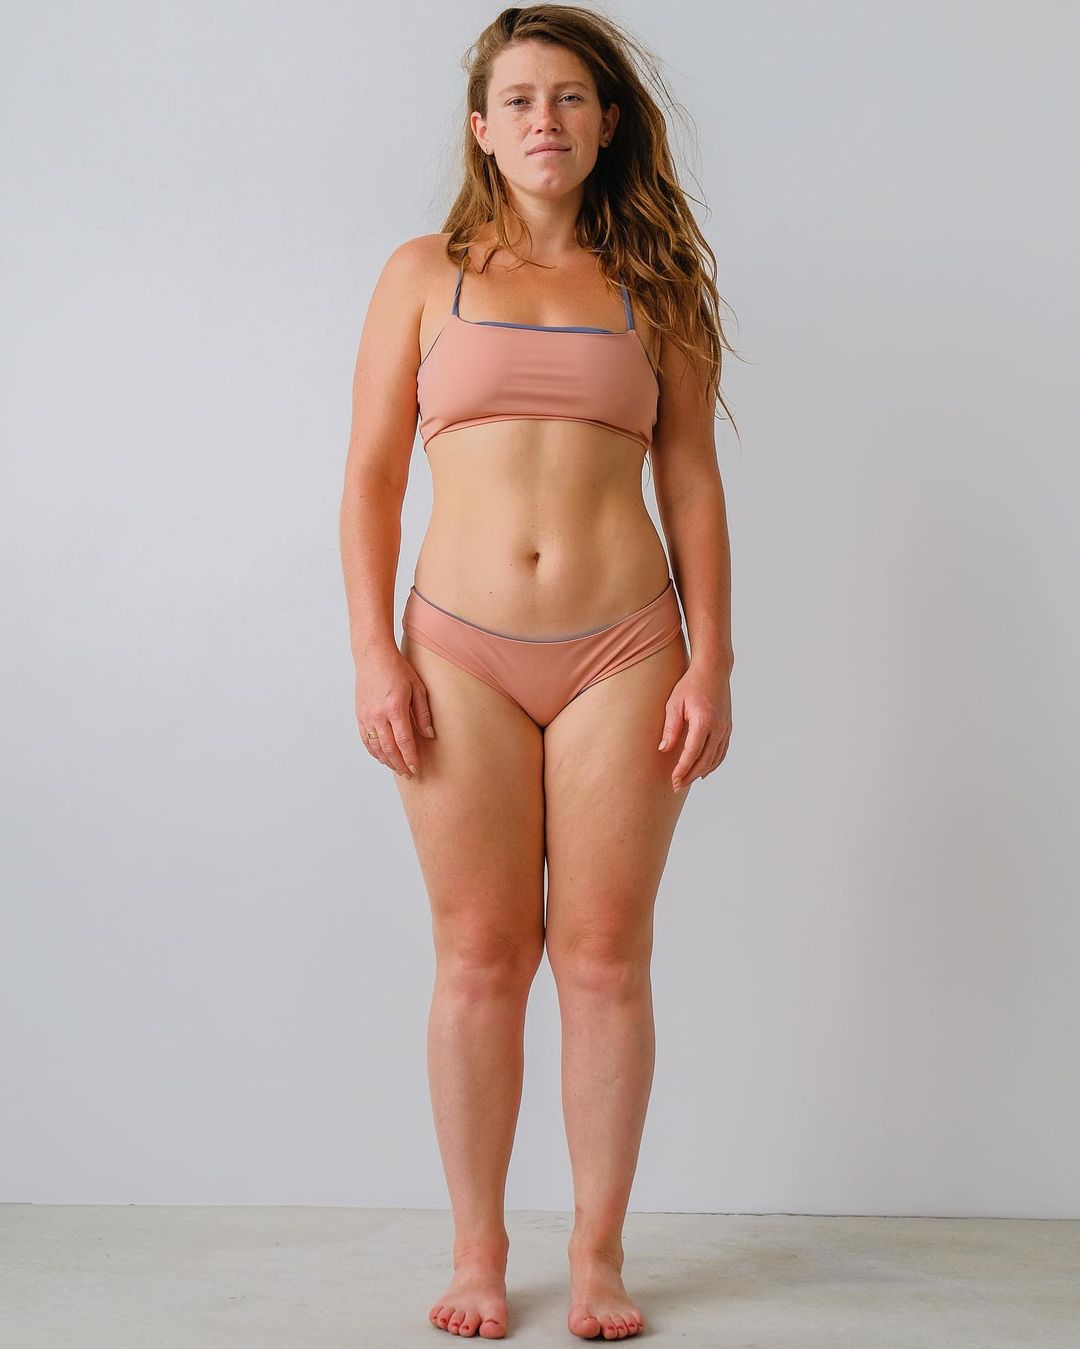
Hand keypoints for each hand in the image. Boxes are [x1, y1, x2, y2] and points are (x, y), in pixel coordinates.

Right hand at [354, 647, 434, 778]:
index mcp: (395, 708)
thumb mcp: (417, 687)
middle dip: (399, 764)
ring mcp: (366, 716)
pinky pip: (365, 739)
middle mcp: (378, 715)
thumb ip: (423, 713)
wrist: (372, 656)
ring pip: (375, 747)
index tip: (416, 769)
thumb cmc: (397, 668)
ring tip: (397, 768)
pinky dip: (373, 751)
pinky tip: (381, 756)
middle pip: (389, 749)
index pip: (403, 741)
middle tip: (408, 774)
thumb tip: (429, 734)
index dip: (410, 758)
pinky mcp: (359, 715)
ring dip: (386, 760)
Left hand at [658, 659, 731, 792]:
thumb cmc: (691, 684)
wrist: (714, 670)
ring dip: (701, 772)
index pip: (692, 753)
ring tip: (687, 780)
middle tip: (676, 786)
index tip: (673, 780)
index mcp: (704, 721)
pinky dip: (713, 763)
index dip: (683, 769)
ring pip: (715, 758)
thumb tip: (664, 749)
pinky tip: (704, 770)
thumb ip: (671, 727)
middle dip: (690, 775)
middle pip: (705, 760)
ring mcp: (726, 728)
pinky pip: (722, 751)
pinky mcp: (728, 727)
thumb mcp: (674, 703)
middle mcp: (718, 728)